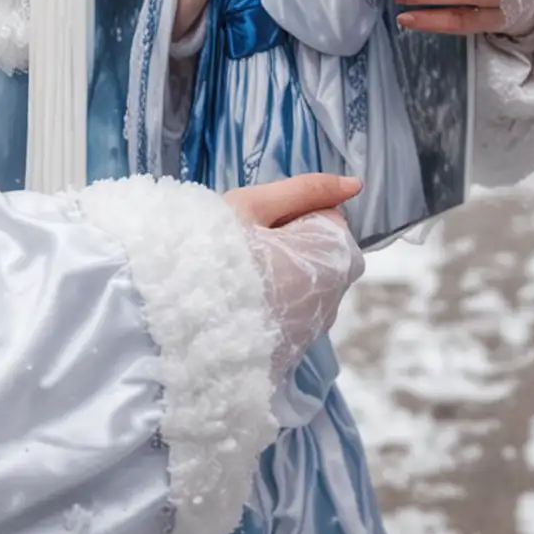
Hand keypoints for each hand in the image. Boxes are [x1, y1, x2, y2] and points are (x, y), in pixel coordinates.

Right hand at [225, 175, 364, 380]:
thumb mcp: (255, 205)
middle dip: (290, 243)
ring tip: (240, 275)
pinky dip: (273, 301)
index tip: (259, 225)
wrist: (179, 316)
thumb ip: (307, 190)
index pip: (326, 217)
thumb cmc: (213, 251)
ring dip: (282, 272)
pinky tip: (241, 301)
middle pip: (319, 251)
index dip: (290, 215)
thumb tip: (355, 183)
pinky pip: (292, 311)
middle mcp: (334, 297)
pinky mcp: (294, 349)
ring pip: (306, 281)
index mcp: (333, 258)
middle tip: (247, 246)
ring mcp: (315, 328)